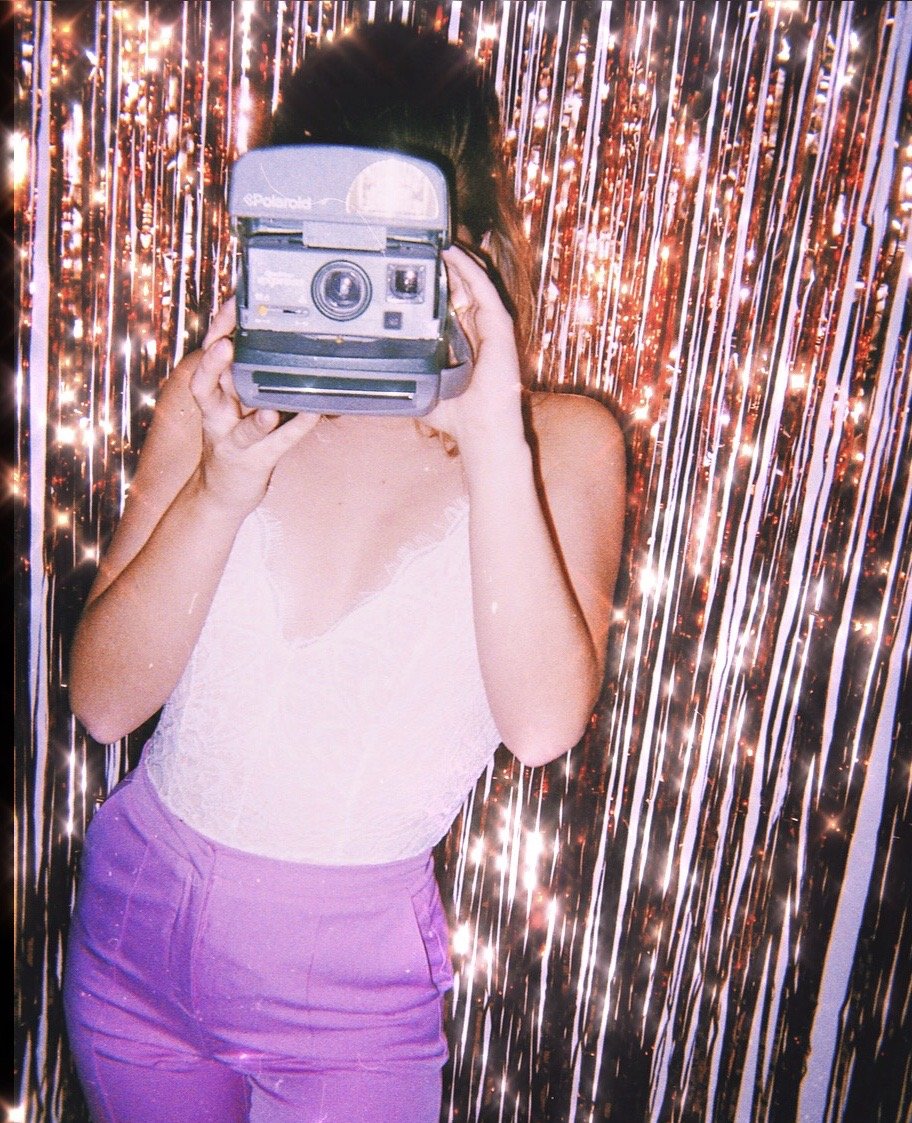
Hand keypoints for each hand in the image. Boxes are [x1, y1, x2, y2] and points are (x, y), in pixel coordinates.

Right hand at [191, 297, 319, 514]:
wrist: (223, 492)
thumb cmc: (235, 438)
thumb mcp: (233, 403)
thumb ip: (244, 374)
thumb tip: (272, 335)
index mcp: (214, 396)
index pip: (208, 357)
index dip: (216, 330)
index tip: (231, 303)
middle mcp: (217, 416)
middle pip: (206, 386)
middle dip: (213, 363)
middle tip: (224, 342)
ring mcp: (234, 441)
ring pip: (240, 427)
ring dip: (254, 415)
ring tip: (266, 404)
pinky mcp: (256, 461)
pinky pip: (277, 444)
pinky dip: (295, 429)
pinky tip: (311, 415)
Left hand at [424, 246, 525, 455]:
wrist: (482, 432)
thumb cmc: (457, 419)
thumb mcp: (423, 392)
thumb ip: (408, 380)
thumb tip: (376, 380)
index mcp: (464, 344)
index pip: (453, 304)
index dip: (439, 283)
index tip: (420, 265)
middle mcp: (479, 333)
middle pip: (464, 288)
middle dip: (447, 266)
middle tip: (427, 244)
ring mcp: (491, 329)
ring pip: (475, 284)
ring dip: (458, 260)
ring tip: (439, 239)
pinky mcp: (500, 329)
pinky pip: (485, 291)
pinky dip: (470, 270)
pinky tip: (453, 253)